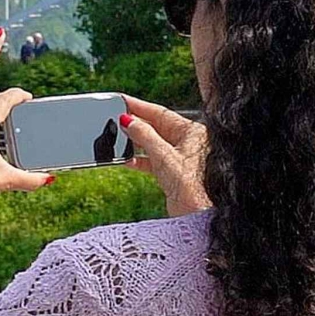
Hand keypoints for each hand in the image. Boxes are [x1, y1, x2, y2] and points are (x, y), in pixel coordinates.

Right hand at [120, 96, 210, 216]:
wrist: (199, 215)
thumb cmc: (191, 184)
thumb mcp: (163, 155)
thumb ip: (144, 136)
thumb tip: (128, 120)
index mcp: (191, 131)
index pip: (161, 113)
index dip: (139, 106)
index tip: (122, 100)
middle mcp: (188, 142)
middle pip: (157, 127)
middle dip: (136, 124)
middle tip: (115, 118)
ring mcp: (181, 158)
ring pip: (153, 145)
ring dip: (136, 143)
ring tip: (117, 138)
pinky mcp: (174, 174)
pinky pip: (153, 161)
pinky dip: (140, 160)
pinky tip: (127, 161)